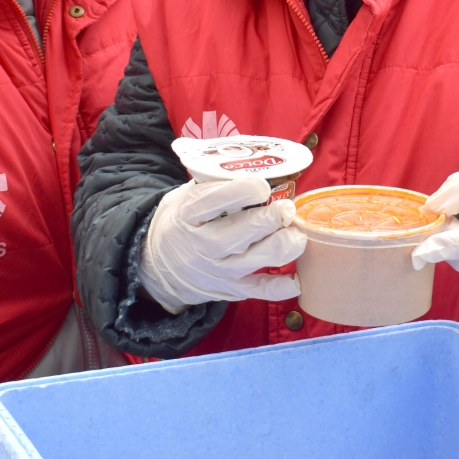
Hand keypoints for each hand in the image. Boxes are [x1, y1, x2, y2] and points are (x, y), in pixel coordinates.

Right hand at [139, 177, 306, 312]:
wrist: (160, 263)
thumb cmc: (185, 220)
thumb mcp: (187, 196)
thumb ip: (216, 184)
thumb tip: (259, 167)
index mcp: (188, 214)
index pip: (213, 201)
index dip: (242, 192)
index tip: (262, 185)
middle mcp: (201, 244)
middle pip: (236, 234)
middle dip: (268, 220)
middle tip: (288, 209)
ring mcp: (216, 270)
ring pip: (251, 261)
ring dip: (280, 247)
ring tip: (297, 235)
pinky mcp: (229, 288)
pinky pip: (257, 290)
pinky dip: (279, 288)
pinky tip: (297, 279)